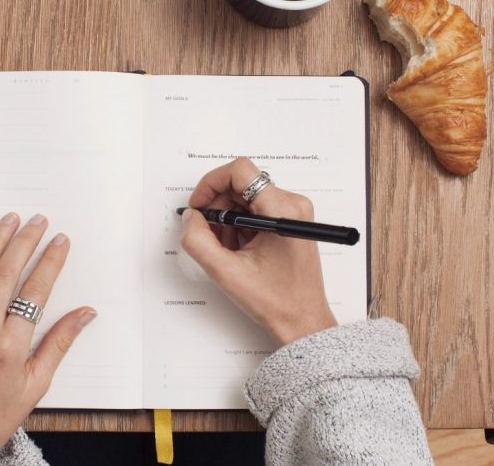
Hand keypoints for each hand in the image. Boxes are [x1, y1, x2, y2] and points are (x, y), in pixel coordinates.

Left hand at [0, 213, 96, 465]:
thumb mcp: (36, 385)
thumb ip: (59, 343)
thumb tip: (85, 315)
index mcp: (10, 348)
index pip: (35, 292)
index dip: (50, 262)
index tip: (60, 242)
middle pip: (5, 274)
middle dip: (24, 242)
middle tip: (38, 221)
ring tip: (9, 220)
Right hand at [181, 158, 336, 345]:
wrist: (302, 321)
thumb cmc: (277, 301)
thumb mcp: (226, 273)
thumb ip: (199, 241)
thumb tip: (191, 217)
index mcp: (282, 211)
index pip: (240, 171)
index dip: (211, 183)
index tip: (199, 205)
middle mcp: (292, 204)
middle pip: (241, 184)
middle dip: (218, 207)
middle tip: (209, 234)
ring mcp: (293, 212)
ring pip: (246, 197)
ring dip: (228, 219)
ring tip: (228, 249)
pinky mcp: (290, 220)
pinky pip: (255, 209)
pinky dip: (240, 225)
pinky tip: (239, 250)